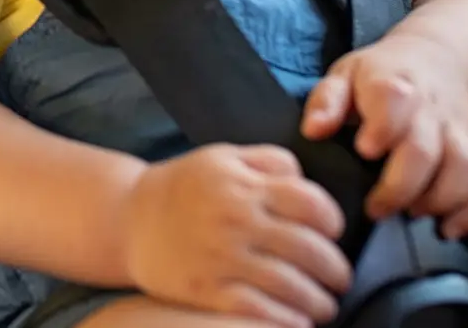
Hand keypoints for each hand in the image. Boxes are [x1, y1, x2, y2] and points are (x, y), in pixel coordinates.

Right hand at [121, 143, 351, 326]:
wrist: (128, 219)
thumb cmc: (184, 187)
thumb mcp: (224, 157)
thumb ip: (269, 161)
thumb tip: (306, 180)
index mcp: (244, 185)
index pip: (311, 203)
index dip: (333, 221)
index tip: (334, 233)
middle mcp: (237, 220)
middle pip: (309, 249)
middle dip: (335, 270)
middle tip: (340, 279)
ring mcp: (222, 258)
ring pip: (291, 286)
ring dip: (319, 302)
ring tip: (325, 307)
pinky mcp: (207, 291)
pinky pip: (259, 311)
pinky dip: (287, 321)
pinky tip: (299, 323)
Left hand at [299, 36, 467, 238]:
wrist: (438, 60)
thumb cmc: (382, 75)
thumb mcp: (345, 74)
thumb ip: (326, 101)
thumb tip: (314, 130)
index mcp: (395, 85)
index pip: (394, 102)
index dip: (383, 128)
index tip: (365, 150)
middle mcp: (431, 109)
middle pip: (425, 150)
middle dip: (400, 187)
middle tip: (376, 208)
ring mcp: (458, 131)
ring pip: (464, 169)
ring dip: (439, 201)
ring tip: (411, 213)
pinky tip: (446, 227)